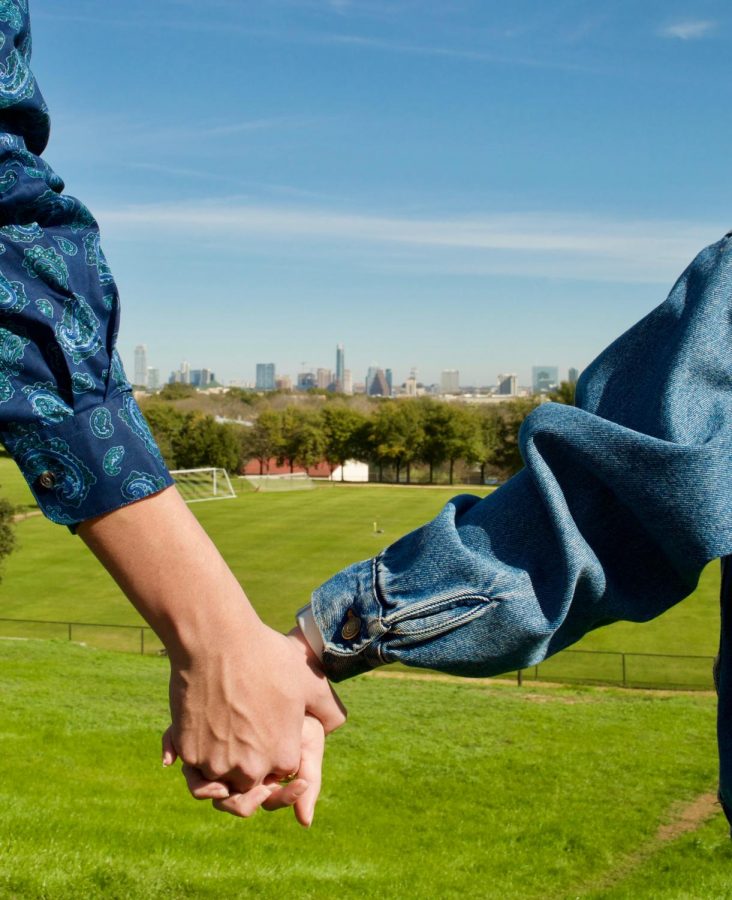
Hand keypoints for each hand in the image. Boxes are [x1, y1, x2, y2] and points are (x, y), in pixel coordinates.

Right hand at [163, 624, 338, 825]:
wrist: (216, 641)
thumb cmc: (266, 658)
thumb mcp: (311, 682)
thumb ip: (331, 711)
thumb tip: (334, 726)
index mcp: (284, 757)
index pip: (283, 771)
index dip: (278, 747)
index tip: (271, 724)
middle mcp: (251, 769)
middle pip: (250, 780)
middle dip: (250, 759)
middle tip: (247, 724)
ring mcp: (217, 764)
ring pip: (220, 778)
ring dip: (223, 761)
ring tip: (225, 726)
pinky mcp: (188, 752)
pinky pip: (195, 765)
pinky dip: (199, 751)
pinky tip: (206, 722)